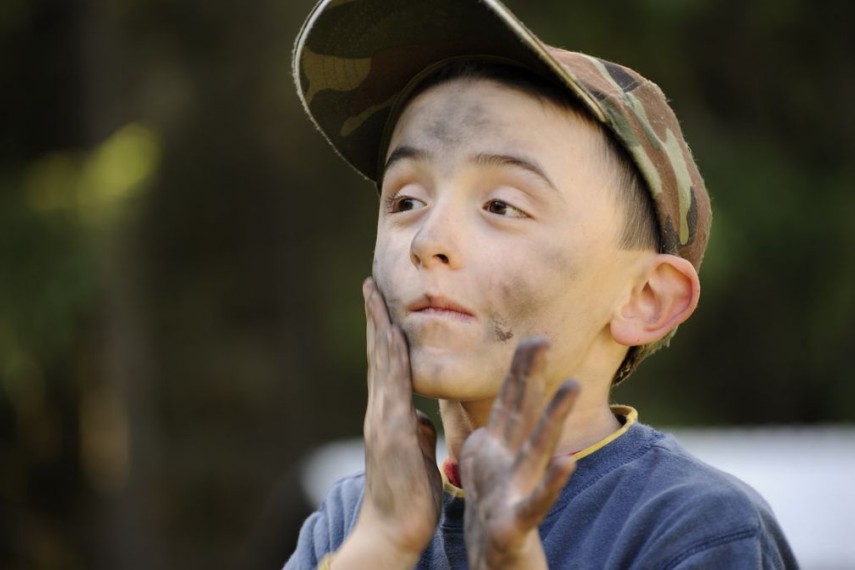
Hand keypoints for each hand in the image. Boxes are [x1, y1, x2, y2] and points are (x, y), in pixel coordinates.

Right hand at [350, 277, 441, 562]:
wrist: (391, 532)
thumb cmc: (407, 497)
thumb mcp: (417, 455)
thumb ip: (416, 430)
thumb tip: (421, 416)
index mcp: (389, 416)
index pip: (386, 365)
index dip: (383, 333)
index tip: (381, 303)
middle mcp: (381, 411)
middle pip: (377, 356)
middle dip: (374, 318)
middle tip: (369, 284)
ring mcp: (383, 420)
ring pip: (381, 363)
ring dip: (377, 326)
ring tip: (373, 295)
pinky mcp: (392, 432)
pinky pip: (393, 386)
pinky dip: (390, 358)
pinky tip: (391, 334)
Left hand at [460, 337, 578, 569]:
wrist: (492, 564)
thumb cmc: (492, 514)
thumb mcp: (482, 468)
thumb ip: (484, 440)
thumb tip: (480, 417)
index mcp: (497, 450)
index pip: (509, 401)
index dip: (517, 368)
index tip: (528, 334)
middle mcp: (512, 464)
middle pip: (523, 414)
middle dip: (532, 376)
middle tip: (543, 338)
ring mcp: (517, 491)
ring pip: (537, 450)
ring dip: (553, 417)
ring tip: (571, 384)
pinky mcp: (517, 523)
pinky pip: (536, 502)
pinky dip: (551, 483)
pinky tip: (567, 463)